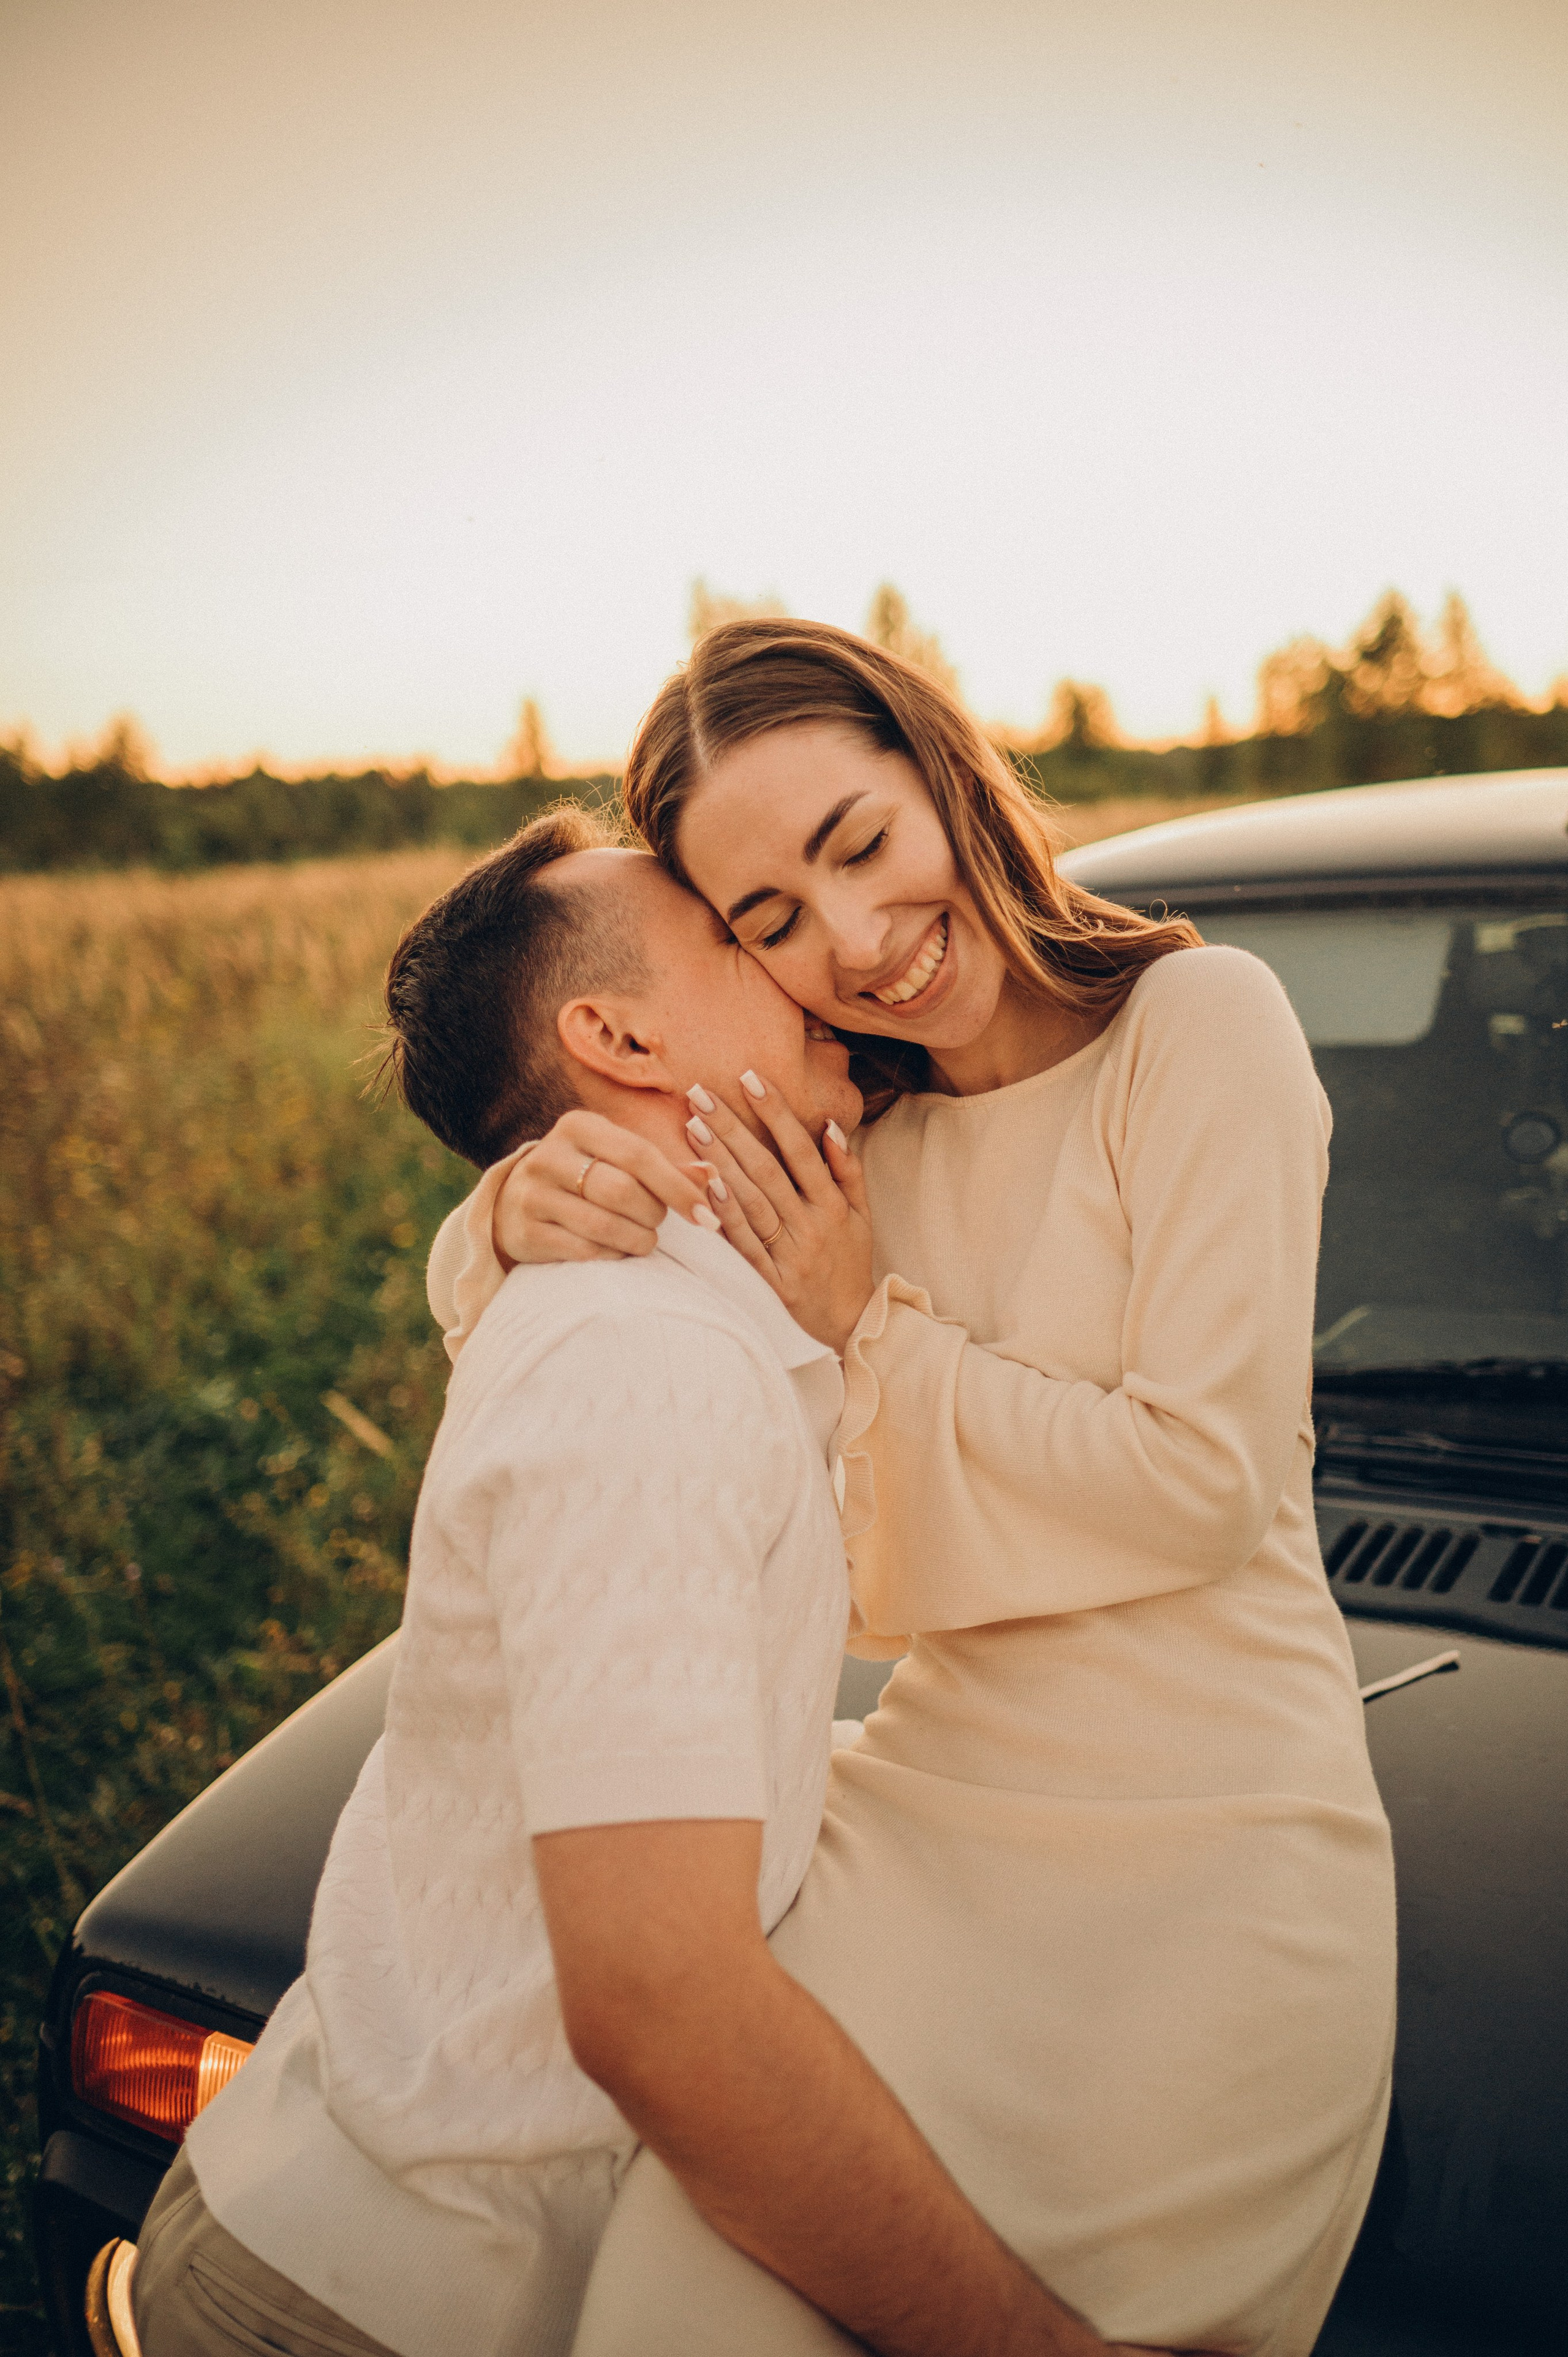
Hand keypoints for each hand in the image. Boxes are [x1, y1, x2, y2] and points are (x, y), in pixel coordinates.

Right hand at [493, 1110, 712, 1265]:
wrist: (513, 1202)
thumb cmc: (583, 1176)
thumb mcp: (616, 1159)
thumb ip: (664, 1167)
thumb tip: (712, 1176)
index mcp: (578, 1125)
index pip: (639, 1154)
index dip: (678, 1187)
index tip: (707, 1216)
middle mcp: (549, 1155)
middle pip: (622, 1191)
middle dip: (653, 1215)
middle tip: (656, 1223)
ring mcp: (532, 1194)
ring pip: (605, 1226)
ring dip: (638, 1240)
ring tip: (643, 1240)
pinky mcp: (526, 1232)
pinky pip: (586, 1251)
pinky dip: (612, 1255)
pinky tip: (616, 1250)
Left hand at [684, 1073, 873, 1354]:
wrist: (850, 1322)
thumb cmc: (850, 1259)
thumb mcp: (861, 1213)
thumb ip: (847, 1169)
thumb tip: (829, 1126)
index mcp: (832, 1204)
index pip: (801, 1149)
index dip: (776, 1113)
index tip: (749, 1078)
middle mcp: (811, 1225)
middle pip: (767, 1169)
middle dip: (732, 1128)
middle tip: (700, 1093)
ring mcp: (790, 1253)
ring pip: (752, 1201)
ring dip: (721, 1162)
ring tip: (692, 1127)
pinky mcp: (770, 1280)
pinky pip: (744, 1244)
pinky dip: (725, 1215)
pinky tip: (703, 1185)